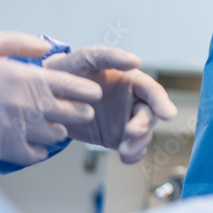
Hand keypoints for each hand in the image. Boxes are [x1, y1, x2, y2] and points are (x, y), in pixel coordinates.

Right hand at [0, 33, 102, 165]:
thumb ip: (21, 44)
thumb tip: (45, 46)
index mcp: (31, 78)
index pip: (74, 86)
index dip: (87, 90)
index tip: (93, 93)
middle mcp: (31, 104)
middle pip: (74, 112)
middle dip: (80, 111)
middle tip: (82, 112)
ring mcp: (19, 127)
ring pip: (56, 134)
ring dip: (58, 130)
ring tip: (57, 128)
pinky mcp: (4, 147)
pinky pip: (33, 155)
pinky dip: (38, 152)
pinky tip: (37, 147)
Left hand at [43, 47, 176, 162]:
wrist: (44, 97)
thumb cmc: (66, 72)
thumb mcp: (83, 59)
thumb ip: (107, 55)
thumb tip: (136, 61)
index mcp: (130, 80)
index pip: (152, 91)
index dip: (161, 102)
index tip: (168, 115)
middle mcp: (132, 100)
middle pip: (149, 114)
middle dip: (144, 125)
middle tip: (132, 132)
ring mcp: (125, 120)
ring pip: (142, 134)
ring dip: (138, 142)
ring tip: (124, 150)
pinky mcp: (116, 136)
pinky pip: (131, 148)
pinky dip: (132, 154)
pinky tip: (126, 156)